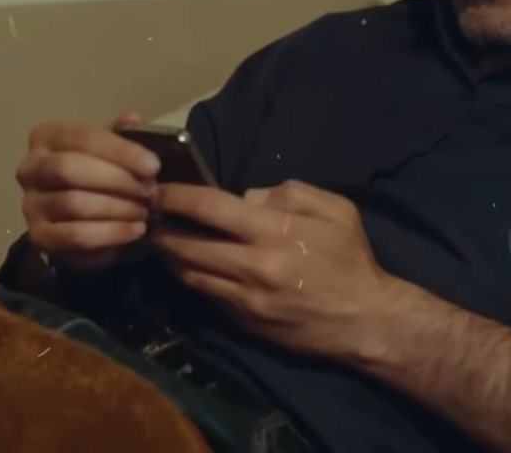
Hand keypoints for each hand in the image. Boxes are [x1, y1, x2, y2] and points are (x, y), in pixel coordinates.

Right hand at [17, 112, 160, 269]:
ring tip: (145, 211)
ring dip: (117, 208)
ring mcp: (30, 205)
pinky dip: (110, 234)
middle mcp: (29, 168)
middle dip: (116, 179)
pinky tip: (135, 230)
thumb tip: (134, 119)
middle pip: (69, 169)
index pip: (83, 138)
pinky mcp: (39, 237)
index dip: (121, 151)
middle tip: (150, 190)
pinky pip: (75, 236)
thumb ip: (122, 134)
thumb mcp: (110, 148)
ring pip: (73, 204)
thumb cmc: (99, 171)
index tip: (153, 166)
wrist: (84, 216)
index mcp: (46, 137)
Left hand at [149, 180, 398, 359]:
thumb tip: (247, 195)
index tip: (158, 189)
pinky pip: (207, 295)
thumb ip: (291, 192)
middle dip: (160, 228)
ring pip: (190, 274)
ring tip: (160, 238)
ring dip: (170, 255)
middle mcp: (252, 266)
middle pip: (187, 245)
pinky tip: (189, 265)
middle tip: (147, 214)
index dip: (177, 196)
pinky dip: (194, 277)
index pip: (210, 208)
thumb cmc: (351, 259)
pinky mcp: (243, 322)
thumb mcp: (337, 210)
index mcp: (275, 232)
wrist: (363, 321)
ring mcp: (244, 299)